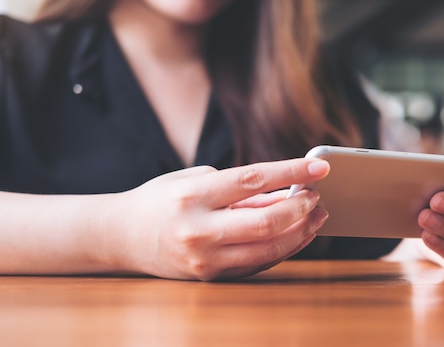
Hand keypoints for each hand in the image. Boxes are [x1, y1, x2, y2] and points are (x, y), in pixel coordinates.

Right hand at [112, 158, 329, 280]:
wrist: (123, 236)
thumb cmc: (161, 200)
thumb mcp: (195, 181)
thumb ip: (239, 189)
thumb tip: (284, 193)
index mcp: (193, 196)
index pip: (254, 180)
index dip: (292, 173)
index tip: (320, 167)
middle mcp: (199, 230)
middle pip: (266, 222)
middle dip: (301, 208)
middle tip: (316, 196)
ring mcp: (205, 259)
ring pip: (268, 249)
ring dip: (300, 232)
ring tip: (317, 216)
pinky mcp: (210, 276)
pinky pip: (258, 264)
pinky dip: (283, 248)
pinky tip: (297, 234)